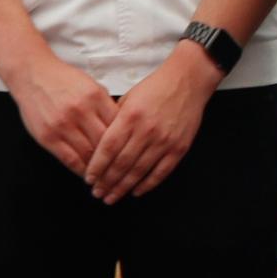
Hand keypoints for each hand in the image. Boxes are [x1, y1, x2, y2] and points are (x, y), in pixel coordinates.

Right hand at [12, 49, 117, 175]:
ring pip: (89, 153)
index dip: (126, 141)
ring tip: (106, 175)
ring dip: (99, 167)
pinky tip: (87, 173)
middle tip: (121, 168)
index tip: (130, 152)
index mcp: (96, 96)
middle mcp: (81, 111)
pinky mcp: (48, 137)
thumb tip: (122, 126)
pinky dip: (81, 169)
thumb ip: (106, 105)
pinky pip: (69, 159)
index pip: (118, 125)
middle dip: (115, 158)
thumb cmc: (63, 80)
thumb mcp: (91, 85)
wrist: (32, 75)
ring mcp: (63, 125)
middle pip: (106, 142)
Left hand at [85, 44, 221, 204]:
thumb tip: (100, 146)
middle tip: (97, 193)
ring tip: (111, 197)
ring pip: (139, 171)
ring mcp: (164, 140)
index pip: (108, 148)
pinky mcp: (179, 147)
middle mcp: (146, 130)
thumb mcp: (128, 98)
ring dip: (123, 187)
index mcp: (130, 116)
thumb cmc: (155, 87)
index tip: (88, 178)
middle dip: (106, 182)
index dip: (97, 166)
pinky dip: (148, 184)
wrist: (188, 80)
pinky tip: (136, 191)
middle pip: (122, 164)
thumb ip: (114, 121)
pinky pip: (161, 171)